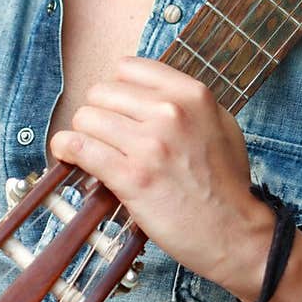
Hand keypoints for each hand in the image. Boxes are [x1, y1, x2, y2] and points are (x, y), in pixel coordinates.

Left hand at [49, 56, 272, 297]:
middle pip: (101, 91)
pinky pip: (79, 147)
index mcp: (192, 94)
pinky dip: (66, 149)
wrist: (235, 233)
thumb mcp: (221, 124)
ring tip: (92, 150)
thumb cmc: (226, 183)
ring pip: (86, 118)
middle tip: (107, 137)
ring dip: (83, 134)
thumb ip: (185, 102)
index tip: (118, 109)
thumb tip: (144, 92)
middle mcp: (170, 112)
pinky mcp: (132, 177)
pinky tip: (68, 154)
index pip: (127, 68)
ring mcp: (150, 144)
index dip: (117, 89)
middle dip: (99, 113)